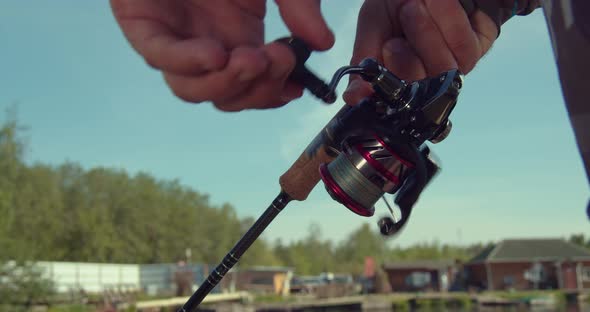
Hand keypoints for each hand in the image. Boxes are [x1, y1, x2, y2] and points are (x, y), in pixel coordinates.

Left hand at [110, 0, 333, 110]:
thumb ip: (299, 6)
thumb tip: (324, 43)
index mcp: (237, 39)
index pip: (252, 87)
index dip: (272, 94)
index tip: (295, 86)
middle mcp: (207, 45)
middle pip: (226, 96)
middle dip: (256, 89)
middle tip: (280, 59)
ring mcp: (174, 38)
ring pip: (191, 89)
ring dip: (226, 83)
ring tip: (253, 58)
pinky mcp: (142, 23)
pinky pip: (160, 55)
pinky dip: (188, 62)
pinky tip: (215, 54)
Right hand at [343, 0, 497, 104]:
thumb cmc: (398, 1)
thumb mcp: (372, 26)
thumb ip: (364, 62)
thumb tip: (352, 97)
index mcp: (394, 77)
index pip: (390, 101)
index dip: (385, 92)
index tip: (369, 79)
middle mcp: (422, 78)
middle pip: (418, 93)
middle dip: (405, 58)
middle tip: (395, 33)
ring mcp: (449, 67)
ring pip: (441, 70)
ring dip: (425, 34)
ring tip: (414, 6)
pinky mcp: (475, 50)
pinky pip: (463, 49)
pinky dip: (448, 21)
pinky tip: (438, 3)